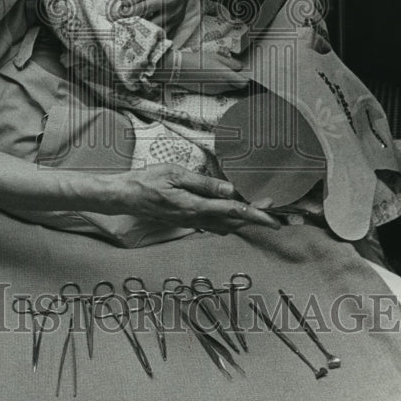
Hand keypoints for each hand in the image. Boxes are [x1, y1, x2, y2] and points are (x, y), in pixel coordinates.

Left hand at [117, 0, 196, 29]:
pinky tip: (143, 32)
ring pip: (157, 33)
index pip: (141, 11)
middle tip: (119, 27)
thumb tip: (124, 6)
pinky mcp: (178, 21)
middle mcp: (172, 12)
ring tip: (129, 31)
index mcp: (166, 0)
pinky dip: (154, 35)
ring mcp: (176, 18)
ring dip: (143, 33)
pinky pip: (165, 34)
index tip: (114, 16)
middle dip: (133, 26)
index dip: (126, 15)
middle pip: (149, 25)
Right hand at [119, 164, 279, 234]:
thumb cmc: (147, 181)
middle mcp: (196, 219)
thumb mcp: (175, 174)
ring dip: (243, 220)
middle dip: (255, 217)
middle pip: (234, 222)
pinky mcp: (187, 221)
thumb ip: (204, 183)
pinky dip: (228, 220)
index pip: (233, 211)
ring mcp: (191, 222)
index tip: (274, 216)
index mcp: (195, 207)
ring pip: (225, 226)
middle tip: (274, 210)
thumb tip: (230, 189)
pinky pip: (213, 225)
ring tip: (259, 211)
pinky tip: (232, 213)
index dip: (256, 213)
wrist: (125, 196)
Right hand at [178, 43, 250, 93]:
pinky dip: (219, 85)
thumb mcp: (217, 57)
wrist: (181, 69)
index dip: (246, 79)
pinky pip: (219, 90)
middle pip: (237, 87)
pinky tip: (211, 77)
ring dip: (228, 82)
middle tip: (233, 71)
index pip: (244, 83)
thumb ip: (231, 63)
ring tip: (219, 72)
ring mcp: (215, 91)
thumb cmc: (198, 60)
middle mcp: (222, 86)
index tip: (245, 75)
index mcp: (226, 76)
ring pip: (228, 88)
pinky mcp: (208, 93)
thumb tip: (240, 67)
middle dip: (237, 81)